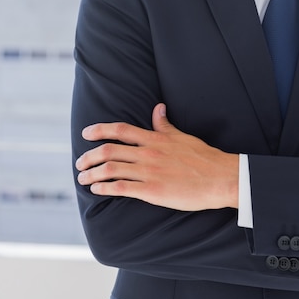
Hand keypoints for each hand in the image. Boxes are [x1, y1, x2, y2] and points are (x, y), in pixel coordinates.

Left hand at [76, 103, 238, 210]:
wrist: (219, 177)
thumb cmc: (203, 157)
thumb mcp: (182, 135)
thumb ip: (165, 124)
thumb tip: (158, 107)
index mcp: (154, 139)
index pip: (120, 130)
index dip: (99, 130)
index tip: (86, 133)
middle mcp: (148, 153)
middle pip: (109, 151)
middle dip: (89, 156)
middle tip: (79, 163)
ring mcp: (148, 172)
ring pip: (110, 169)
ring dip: (92, 174)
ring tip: (83, 178)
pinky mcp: (152, 190)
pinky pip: (121, 188)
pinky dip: (105, 188)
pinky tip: (97, 190)